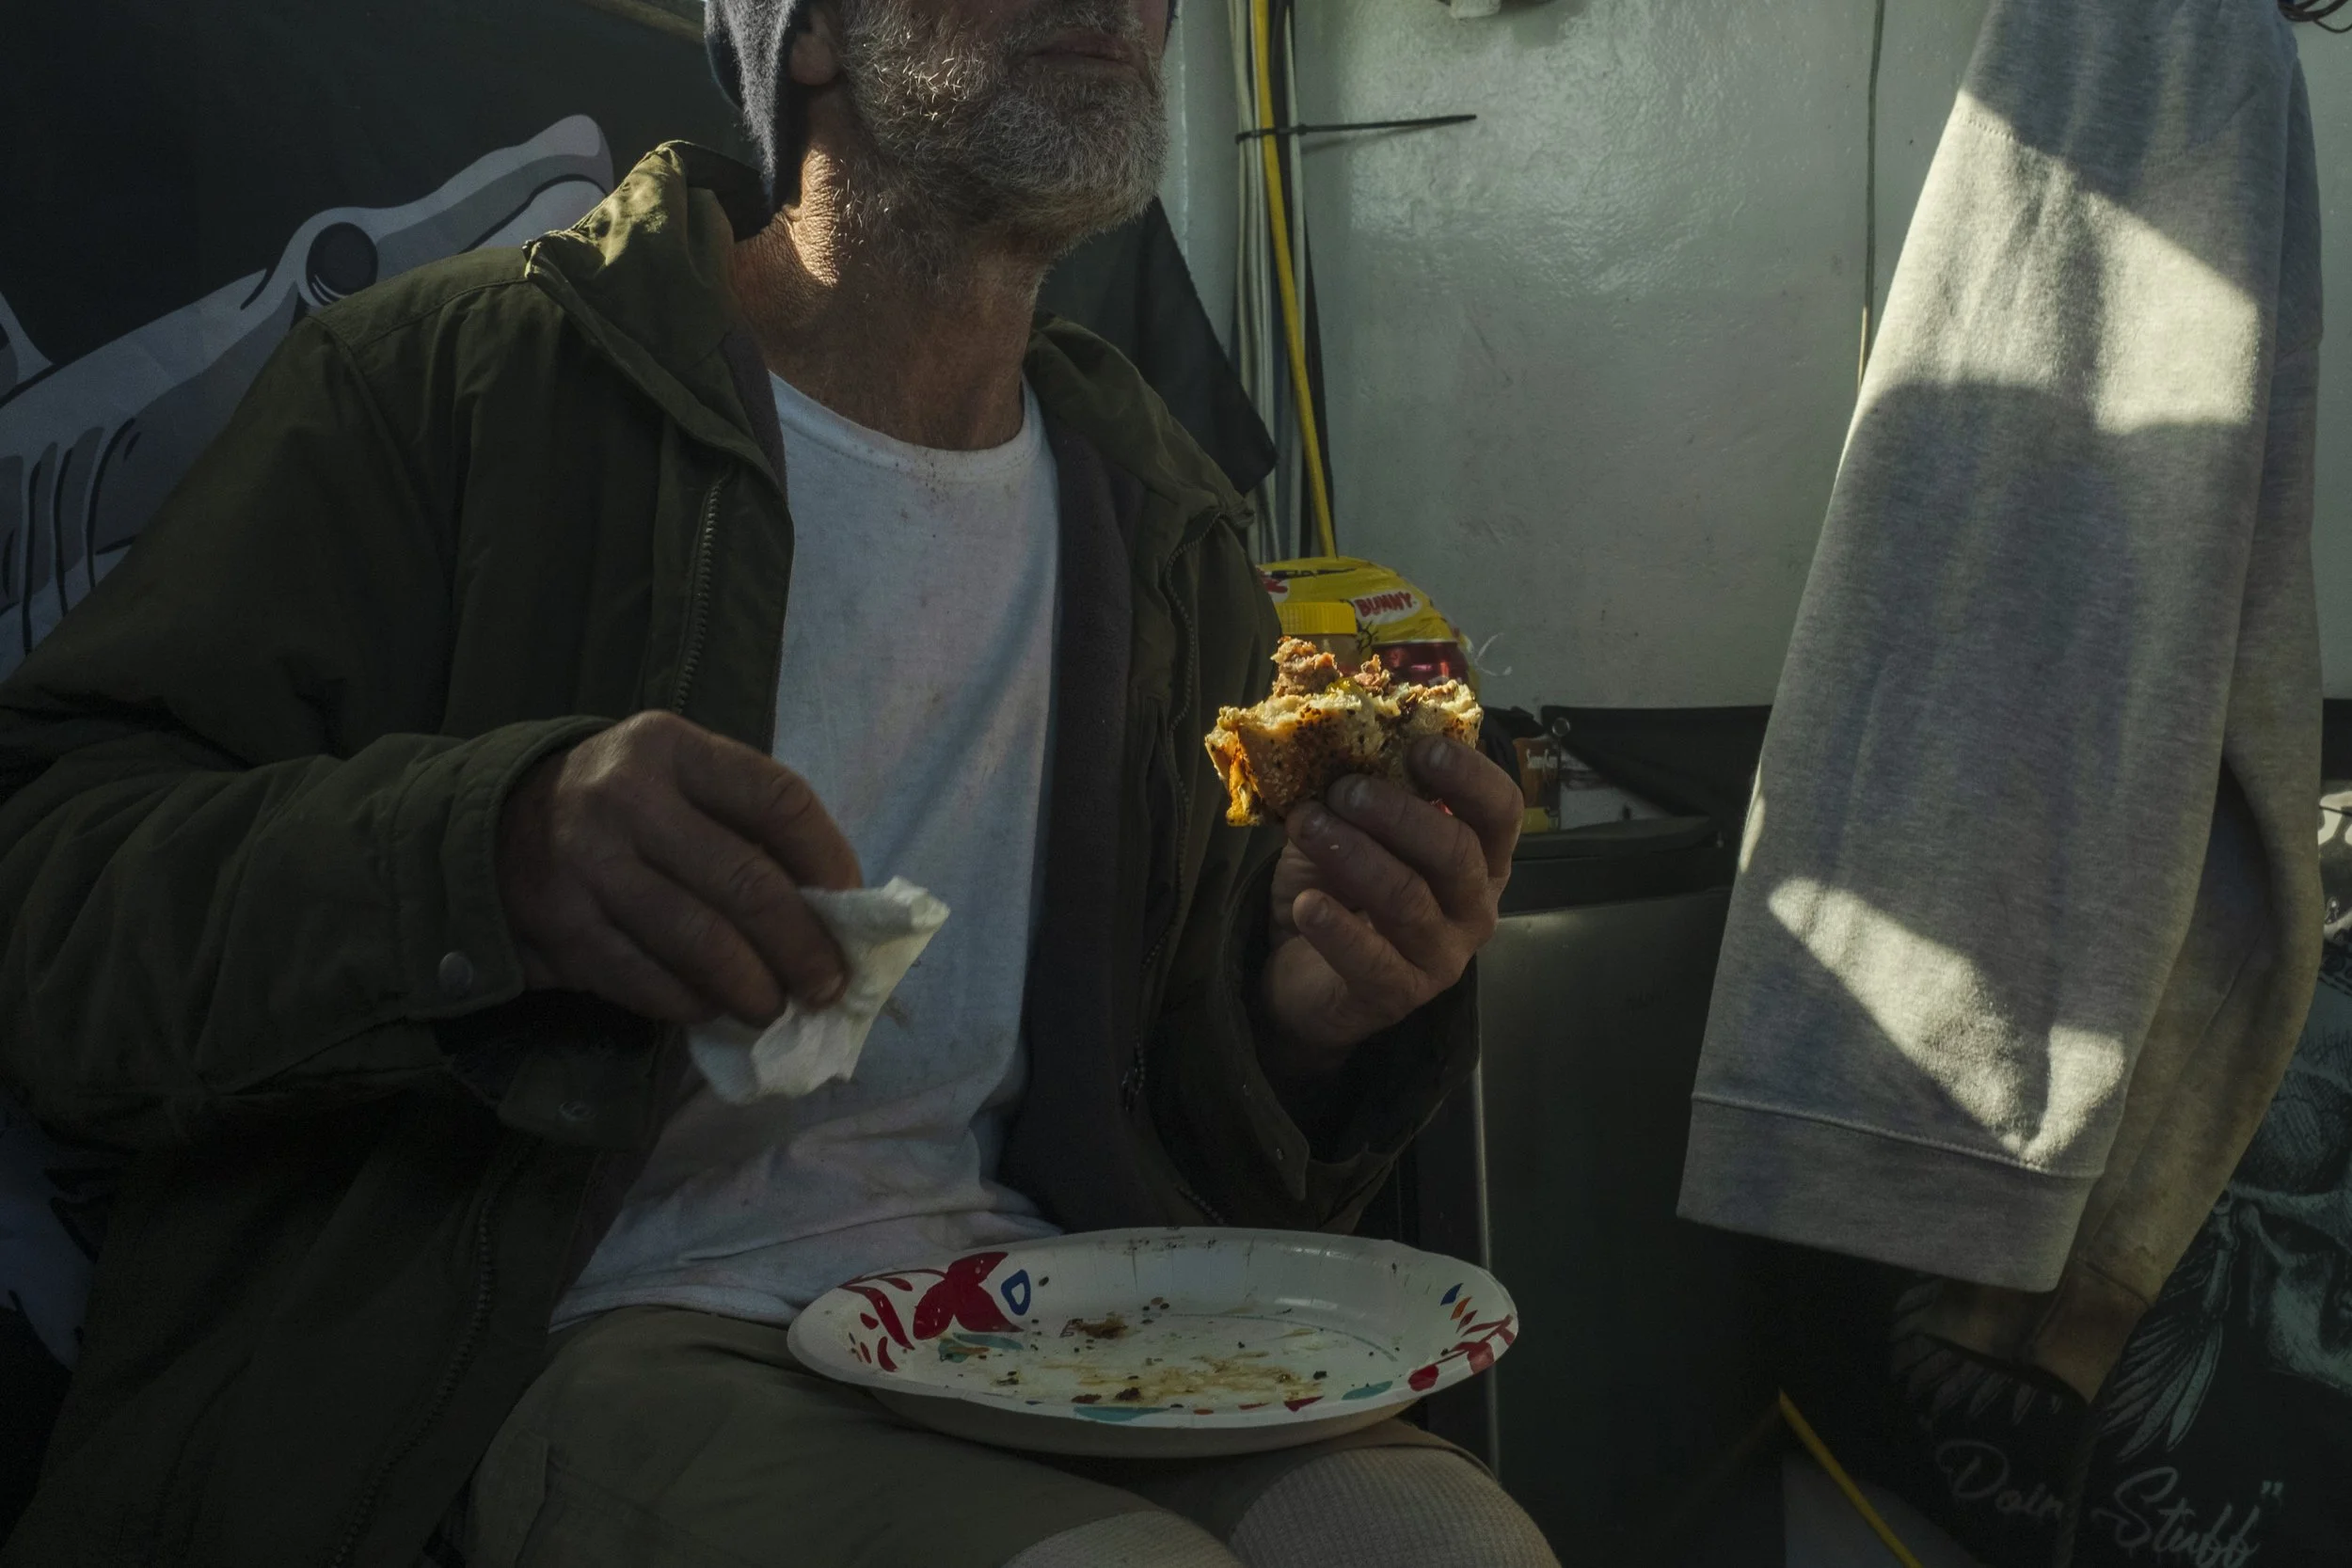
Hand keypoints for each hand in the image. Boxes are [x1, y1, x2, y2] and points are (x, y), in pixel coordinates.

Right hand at [495, 711, 861, 1025]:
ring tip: (775, 1007)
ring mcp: (587, 863)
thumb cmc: (622, 812)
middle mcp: (626, 797)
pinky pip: (648, 980)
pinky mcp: (561, 927)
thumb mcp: (676, 784)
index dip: (829, 860)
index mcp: (671, 748)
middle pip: (746, 880)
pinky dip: (693, 1004)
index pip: (777, 799)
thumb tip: (836, 908)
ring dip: (753, 987)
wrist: (489, 830)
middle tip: (827, 985)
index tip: (852, 907)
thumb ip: (746, 827)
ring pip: (701, 941)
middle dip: (802, 946)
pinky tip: (714, 1009)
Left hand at [1260, 737, 1519, 1078]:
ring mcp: (1442, 955)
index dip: (1469, 776)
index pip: (1501, 810)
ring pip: (1409, 899)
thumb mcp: (1347, 828)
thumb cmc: (1339, 888)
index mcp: (1477, 856)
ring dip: (1355, 855)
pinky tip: (1307, 905)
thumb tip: (1334, 734)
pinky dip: (1336, 928)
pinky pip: (1372, 959)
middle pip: (1457, 852)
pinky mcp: (1399, 994)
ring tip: (1309, 826)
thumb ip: (1354, 790)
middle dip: (1399, 813)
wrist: (1302, 971)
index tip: (1420, 747)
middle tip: (1346, 790)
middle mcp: (1474, 905)